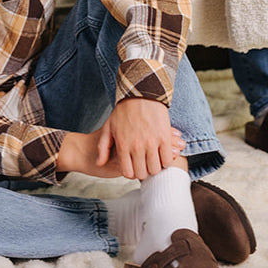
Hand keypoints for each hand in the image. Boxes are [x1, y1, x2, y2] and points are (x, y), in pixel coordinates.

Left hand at [56, 101, 182, 180]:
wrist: (141, 93)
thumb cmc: (124, 110)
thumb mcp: (109, 127)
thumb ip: (103, 147)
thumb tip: (99, 163)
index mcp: (123, 145)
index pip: (128, 173)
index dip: (132, 173)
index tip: (134, 167)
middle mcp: (137, 146)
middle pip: (143, 173)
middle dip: (143, 171)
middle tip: (144, 164)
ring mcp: (151, 143)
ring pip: (155, 169)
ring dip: (155, 167)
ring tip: (153, 160)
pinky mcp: (164, 138)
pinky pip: (168, 160)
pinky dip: (166, 161)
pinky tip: (162, 155)